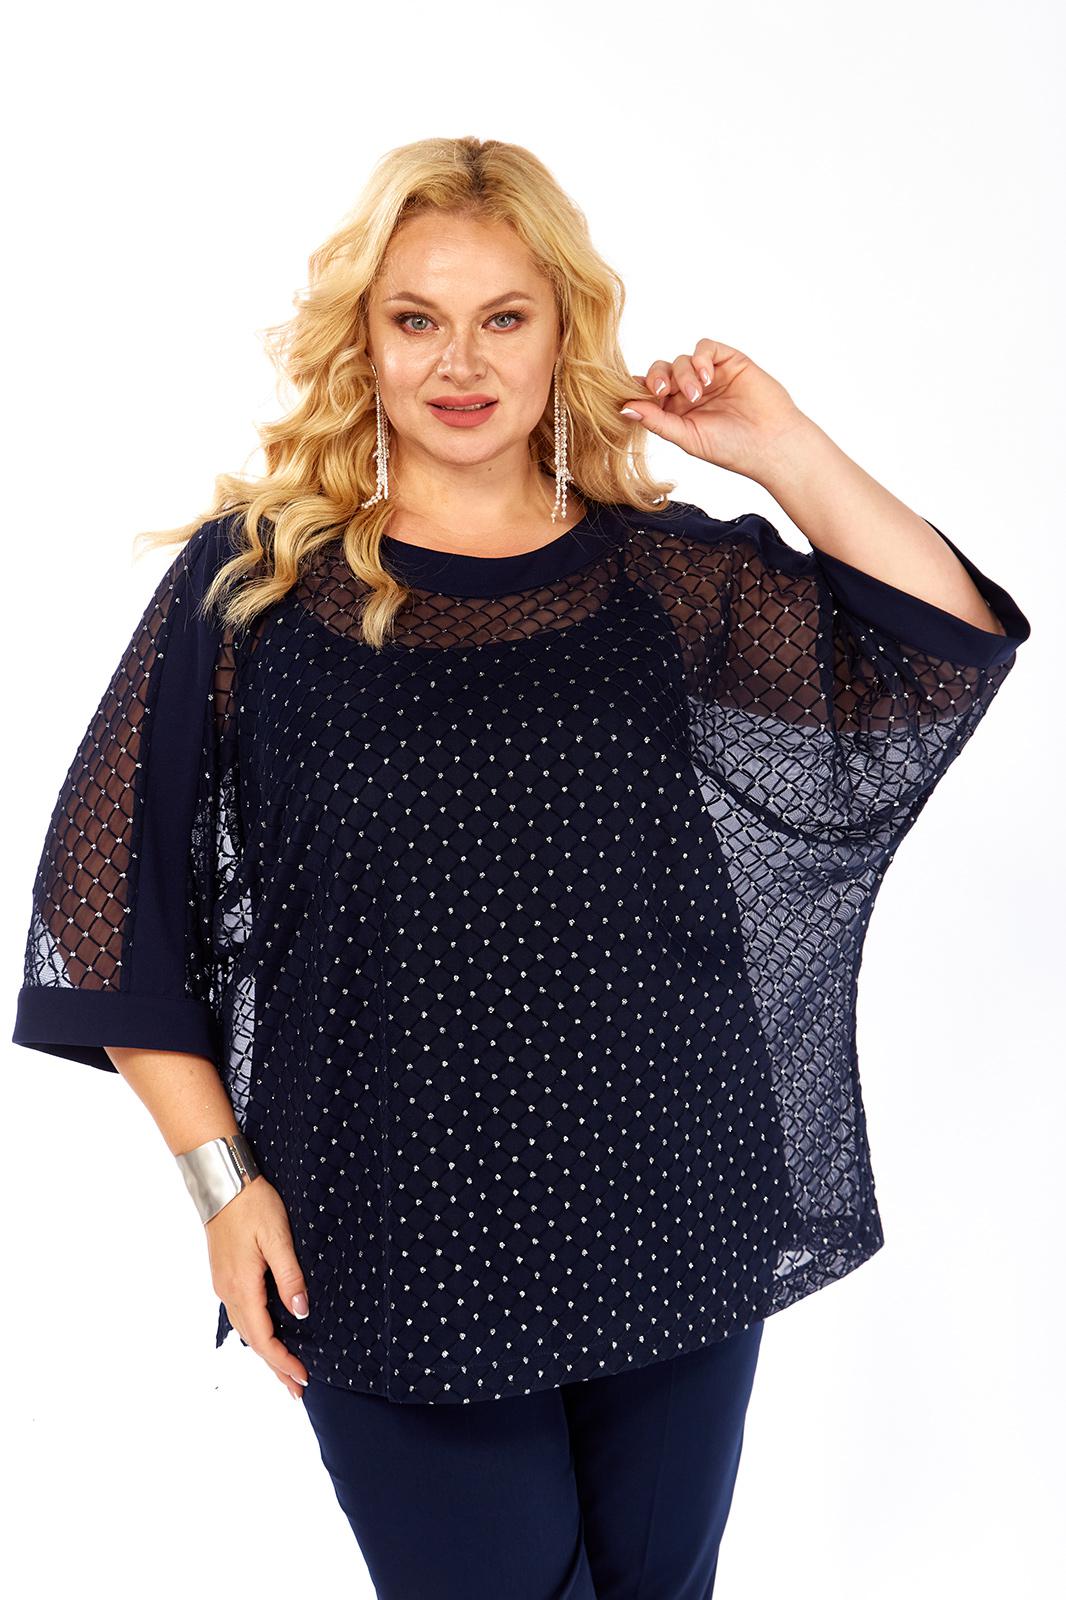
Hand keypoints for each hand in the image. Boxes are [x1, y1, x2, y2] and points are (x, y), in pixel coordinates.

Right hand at [206, 1176, 310, 1400]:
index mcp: (242, 1286)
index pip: (264, 1338)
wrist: (223, 1181)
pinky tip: (266, 1332)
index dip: (283, 1361)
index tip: (302, 1378)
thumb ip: (289, 1276)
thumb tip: (301, 1311)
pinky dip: (256, 1331)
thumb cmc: (252, 1204)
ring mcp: (224, 1283)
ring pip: (245, 1328)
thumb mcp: (277, 1237)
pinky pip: (241, 1313)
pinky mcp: (225, 1273)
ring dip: (265, 1351)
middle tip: (296, 1389)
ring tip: (284, 1368)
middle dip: (275, 1366)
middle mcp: (228, 1291)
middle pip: (253, 1340)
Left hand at [620, 338, 811, 481]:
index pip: (650, 392)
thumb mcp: (686, 436)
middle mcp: (690, 391)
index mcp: (676, 411)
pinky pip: (705, 348)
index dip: (640, 390)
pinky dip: (700, 359)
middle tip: (662, 391)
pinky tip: (707, 377)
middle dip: (657, 378)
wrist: (770, 444)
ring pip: (681, 360)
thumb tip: (623, 409)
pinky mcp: (729, 361)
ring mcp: (709, 375)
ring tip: (697, 394)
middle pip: (661, 372)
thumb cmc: (730, 448)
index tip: (634, 395)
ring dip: (683, 375)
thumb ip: (656, 420)